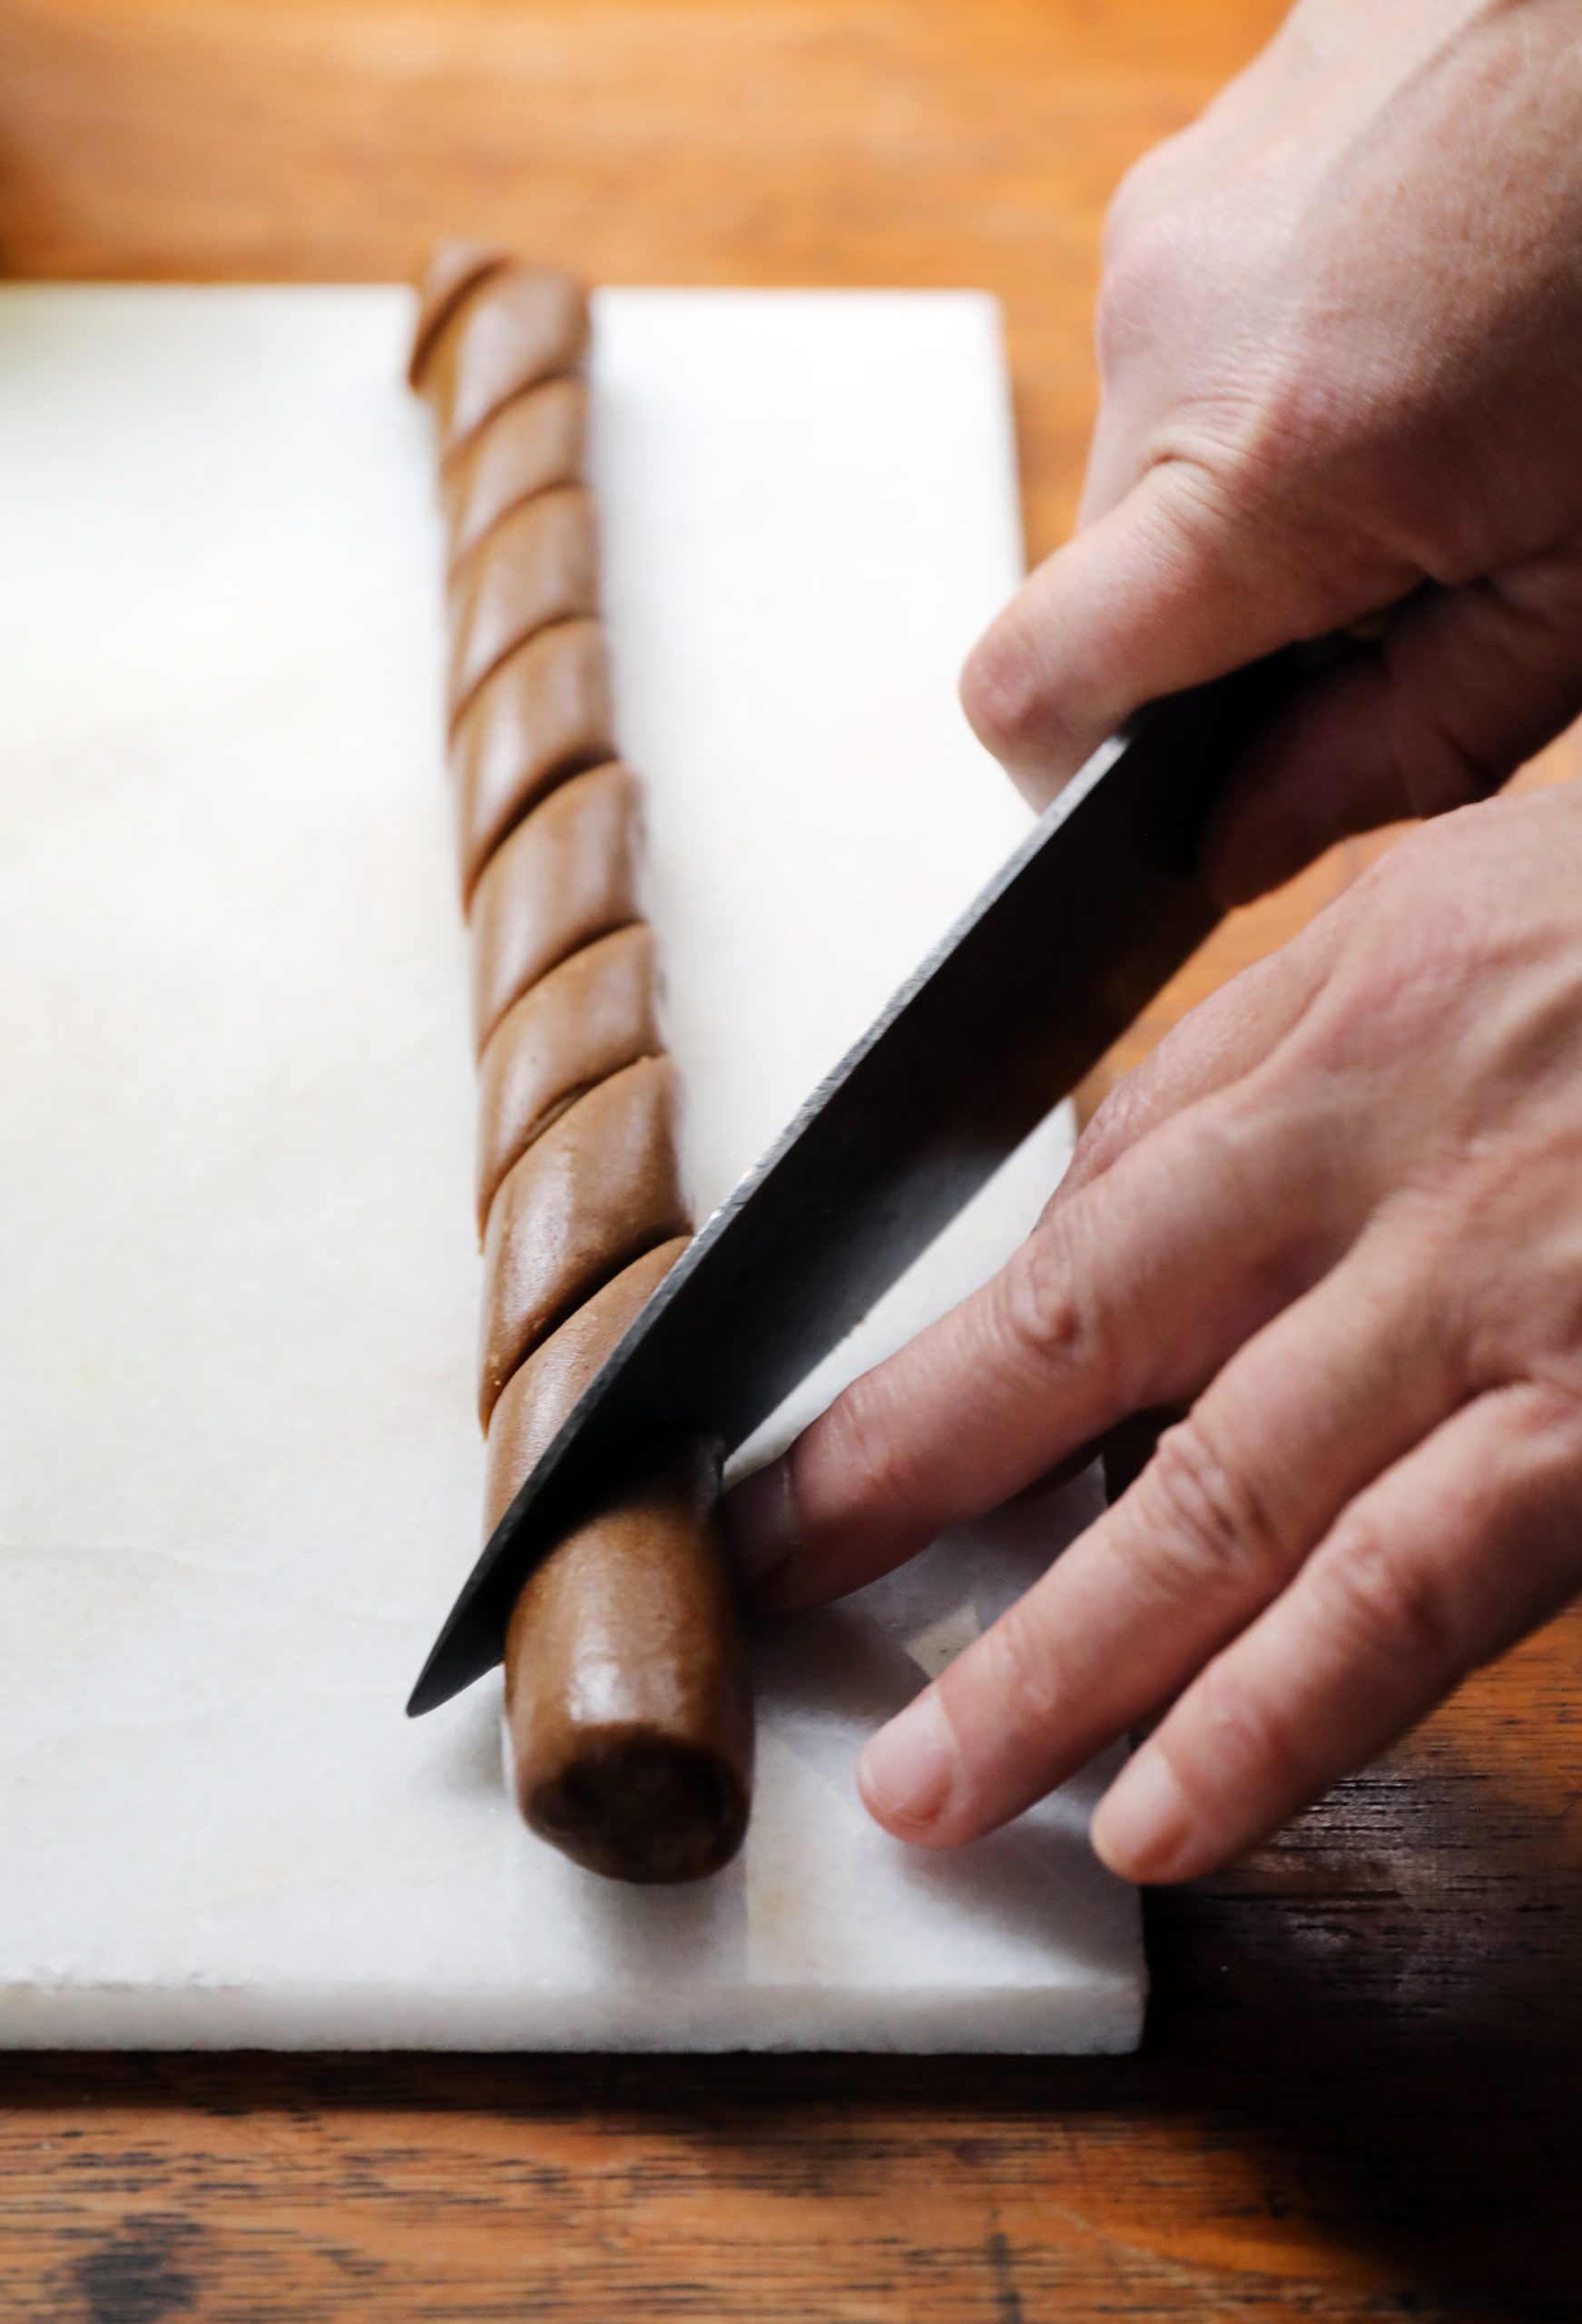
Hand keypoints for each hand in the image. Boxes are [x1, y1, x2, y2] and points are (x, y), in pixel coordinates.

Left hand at [725, 786, 1581, 1878]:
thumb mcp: (1453, 900)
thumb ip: (1257, 1050)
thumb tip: (1084, 1198)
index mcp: (1334, 1029)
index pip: (1060, 1222)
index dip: (916, 1358)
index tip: (804, 1455)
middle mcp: (1393, 1167)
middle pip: (1079, 1349)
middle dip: (900, 1493)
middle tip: (764, 1601)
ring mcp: (1513, 1308)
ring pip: (1227, 1506)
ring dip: (1060, 1664)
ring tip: (934, 1788)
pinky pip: (1431, 1588)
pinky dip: (1289, 1715)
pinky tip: (1169, 1810)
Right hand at [960, 0, 1581, 901]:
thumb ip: (1396, 747)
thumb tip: (1236, 844)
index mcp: (1267, 461)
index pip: (1029, 688)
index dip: (1074, 774)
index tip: (1162, 788)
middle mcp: (1171, 322)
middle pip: (1109, 563)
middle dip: (1227, 602)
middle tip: (1409, 565)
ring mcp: (1175, 209)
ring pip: (1158, 436)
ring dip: (1263, 467)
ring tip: (1441, 404)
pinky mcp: (1207, 142)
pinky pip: (1196, 316)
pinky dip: (1288, 351)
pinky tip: (1430, 307)